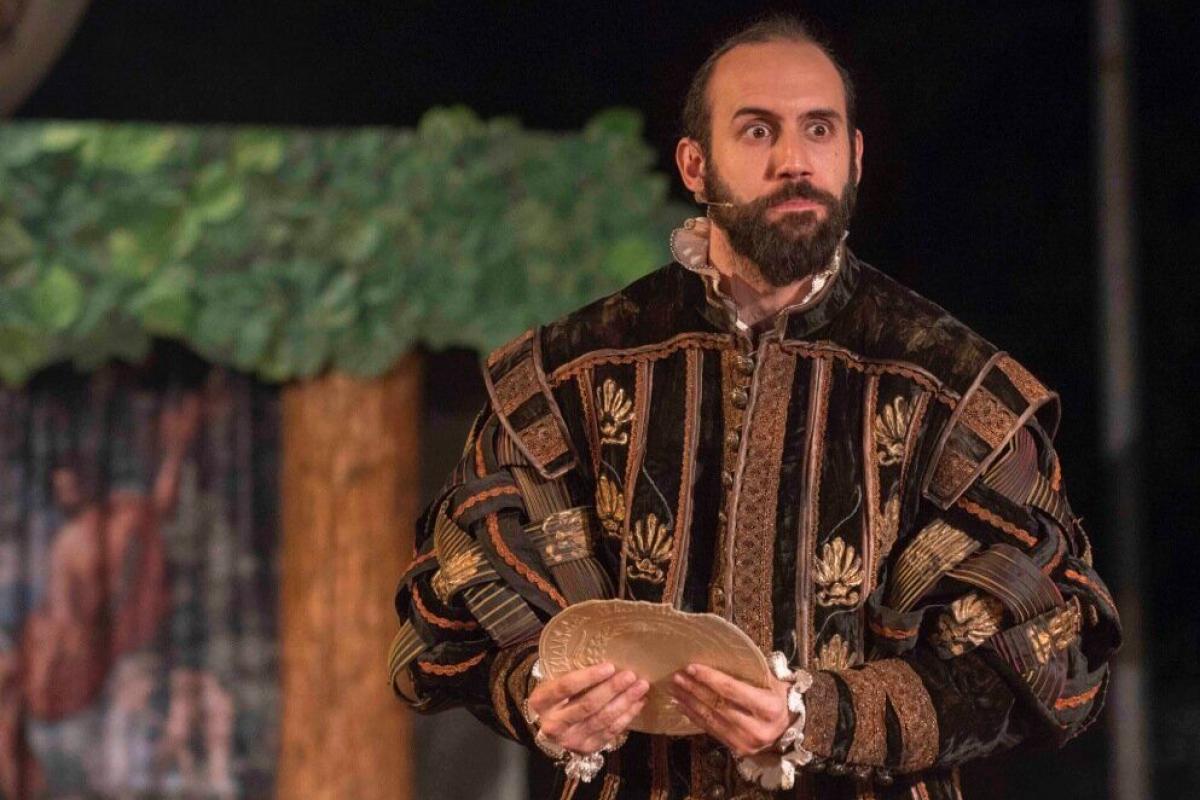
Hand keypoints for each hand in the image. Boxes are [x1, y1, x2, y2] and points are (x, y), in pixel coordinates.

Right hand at [527, 662, 648, 753]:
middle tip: (630, 675)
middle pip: (587, 705)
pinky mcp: (586, 749)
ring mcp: (570, 740)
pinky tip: (638, 703)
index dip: (588, 677)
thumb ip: (571, 673)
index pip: (566, 687)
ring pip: (602, 720)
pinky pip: (610, 732)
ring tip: (640, 687)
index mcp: (541, 702)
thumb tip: (606, 660)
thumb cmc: (555, 697)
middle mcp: (553, 724)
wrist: (548, 727)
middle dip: (612, 689)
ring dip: (625, 702)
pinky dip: (626, 716)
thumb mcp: (552, 682)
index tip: (609, 666)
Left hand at [668, 663, 791, 756]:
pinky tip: (682, 706)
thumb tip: (717, 654)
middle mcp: (757, 728)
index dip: (709, 678)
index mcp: (769, 707)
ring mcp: (746, 742)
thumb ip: (749, 673)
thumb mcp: (772, 681)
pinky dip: (694, 717)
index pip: (731, 690)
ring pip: (711, 719)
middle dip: (694, 689)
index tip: (691, 667)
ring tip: (675, 689)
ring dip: (689, 703)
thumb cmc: (780, 698)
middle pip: (717, 705)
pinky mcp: (737, 750)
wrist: (789, 727)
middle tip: (677, 676)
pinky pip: (711, 730)